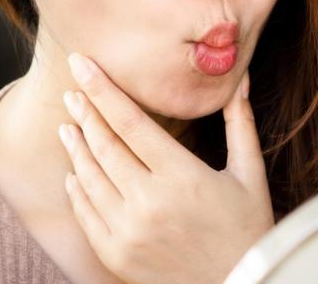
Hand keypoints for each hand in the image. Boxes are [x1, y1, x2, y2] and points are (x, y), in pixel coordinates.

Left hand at [58, 52, 274, 283]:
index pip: (130, 122)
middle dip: (85, 112)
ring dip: (76, 147)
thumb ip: (240, 123)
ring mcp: (128, 230)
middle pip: (104, 145)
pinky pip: (86, 212)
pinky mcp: (116, 254)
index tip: (82, 64)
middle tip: (72, 89)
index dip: (103, 90)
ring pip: (89, 177)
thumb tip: (242, 79)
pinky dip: (77, 188)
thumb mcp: (249, 173)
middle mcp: (149, 202)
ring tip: (68, 125)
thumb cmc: (249, 227)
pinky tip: (75, 172)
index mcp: (182, 176)